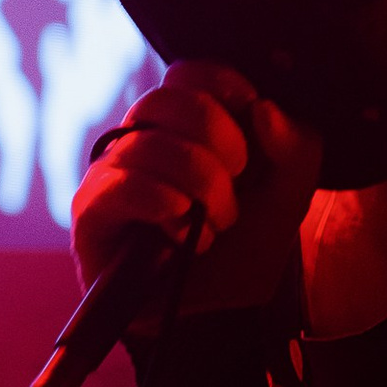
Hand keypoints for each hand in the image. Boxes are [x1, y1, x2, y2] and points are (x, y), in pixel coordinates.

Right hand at [70, 61, 321, 313]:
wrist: (221, 314)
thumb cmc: (246, 245)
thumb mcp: (290, 194)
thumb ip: (295, 145)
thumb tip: (262, 109)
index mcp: (185, 122)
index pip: (191, 72)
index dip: (228, 93)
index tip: (252, 135)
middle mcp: (142, 138)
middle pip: (167, 99)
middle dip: (218, 142)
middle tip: (237, 184)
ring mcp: (112, 172)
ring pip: (147, 144)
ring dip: (199, 186)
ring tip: (216, 225)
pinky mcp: (91, 211)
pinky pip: (119, 184)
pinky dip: (161, 202)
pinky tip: (181, 230)